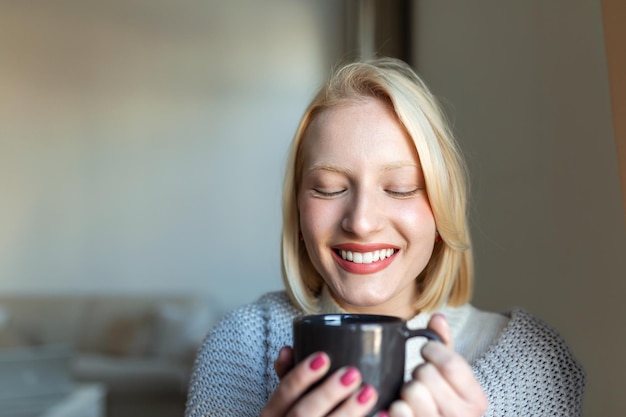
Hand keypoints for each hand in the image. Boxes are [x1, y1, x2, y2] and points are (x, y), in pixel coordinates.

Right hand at [261, 347, 378, 416]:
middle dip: (328, 393)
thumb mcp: (282, 401)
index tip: (322, 358)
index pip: (283, 394)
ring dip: (349, 411)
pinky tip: (384, 415)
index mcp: (273, 415)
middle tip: (351, 374)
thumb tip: (288, 349)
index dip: (301, 375)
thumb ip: (286, 376)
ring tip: (369, 392)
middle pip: (304, 414)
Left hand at [388, 314, 487, 416]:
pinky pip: (399, 411)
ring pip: (412, 390)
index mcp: (476, 400)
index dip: (433, 350)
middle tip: (423, 380)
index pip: (451, 363)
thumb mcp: (452, 375)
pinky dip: (397, 406)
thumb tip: (438, 318)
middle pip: (427, 374)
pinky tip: (407, 409)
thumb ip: (445, 345)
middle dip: (419, 371)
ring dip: (407, 389)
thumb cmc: (444, 401)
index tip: (428, 351)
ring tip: (416, 396)